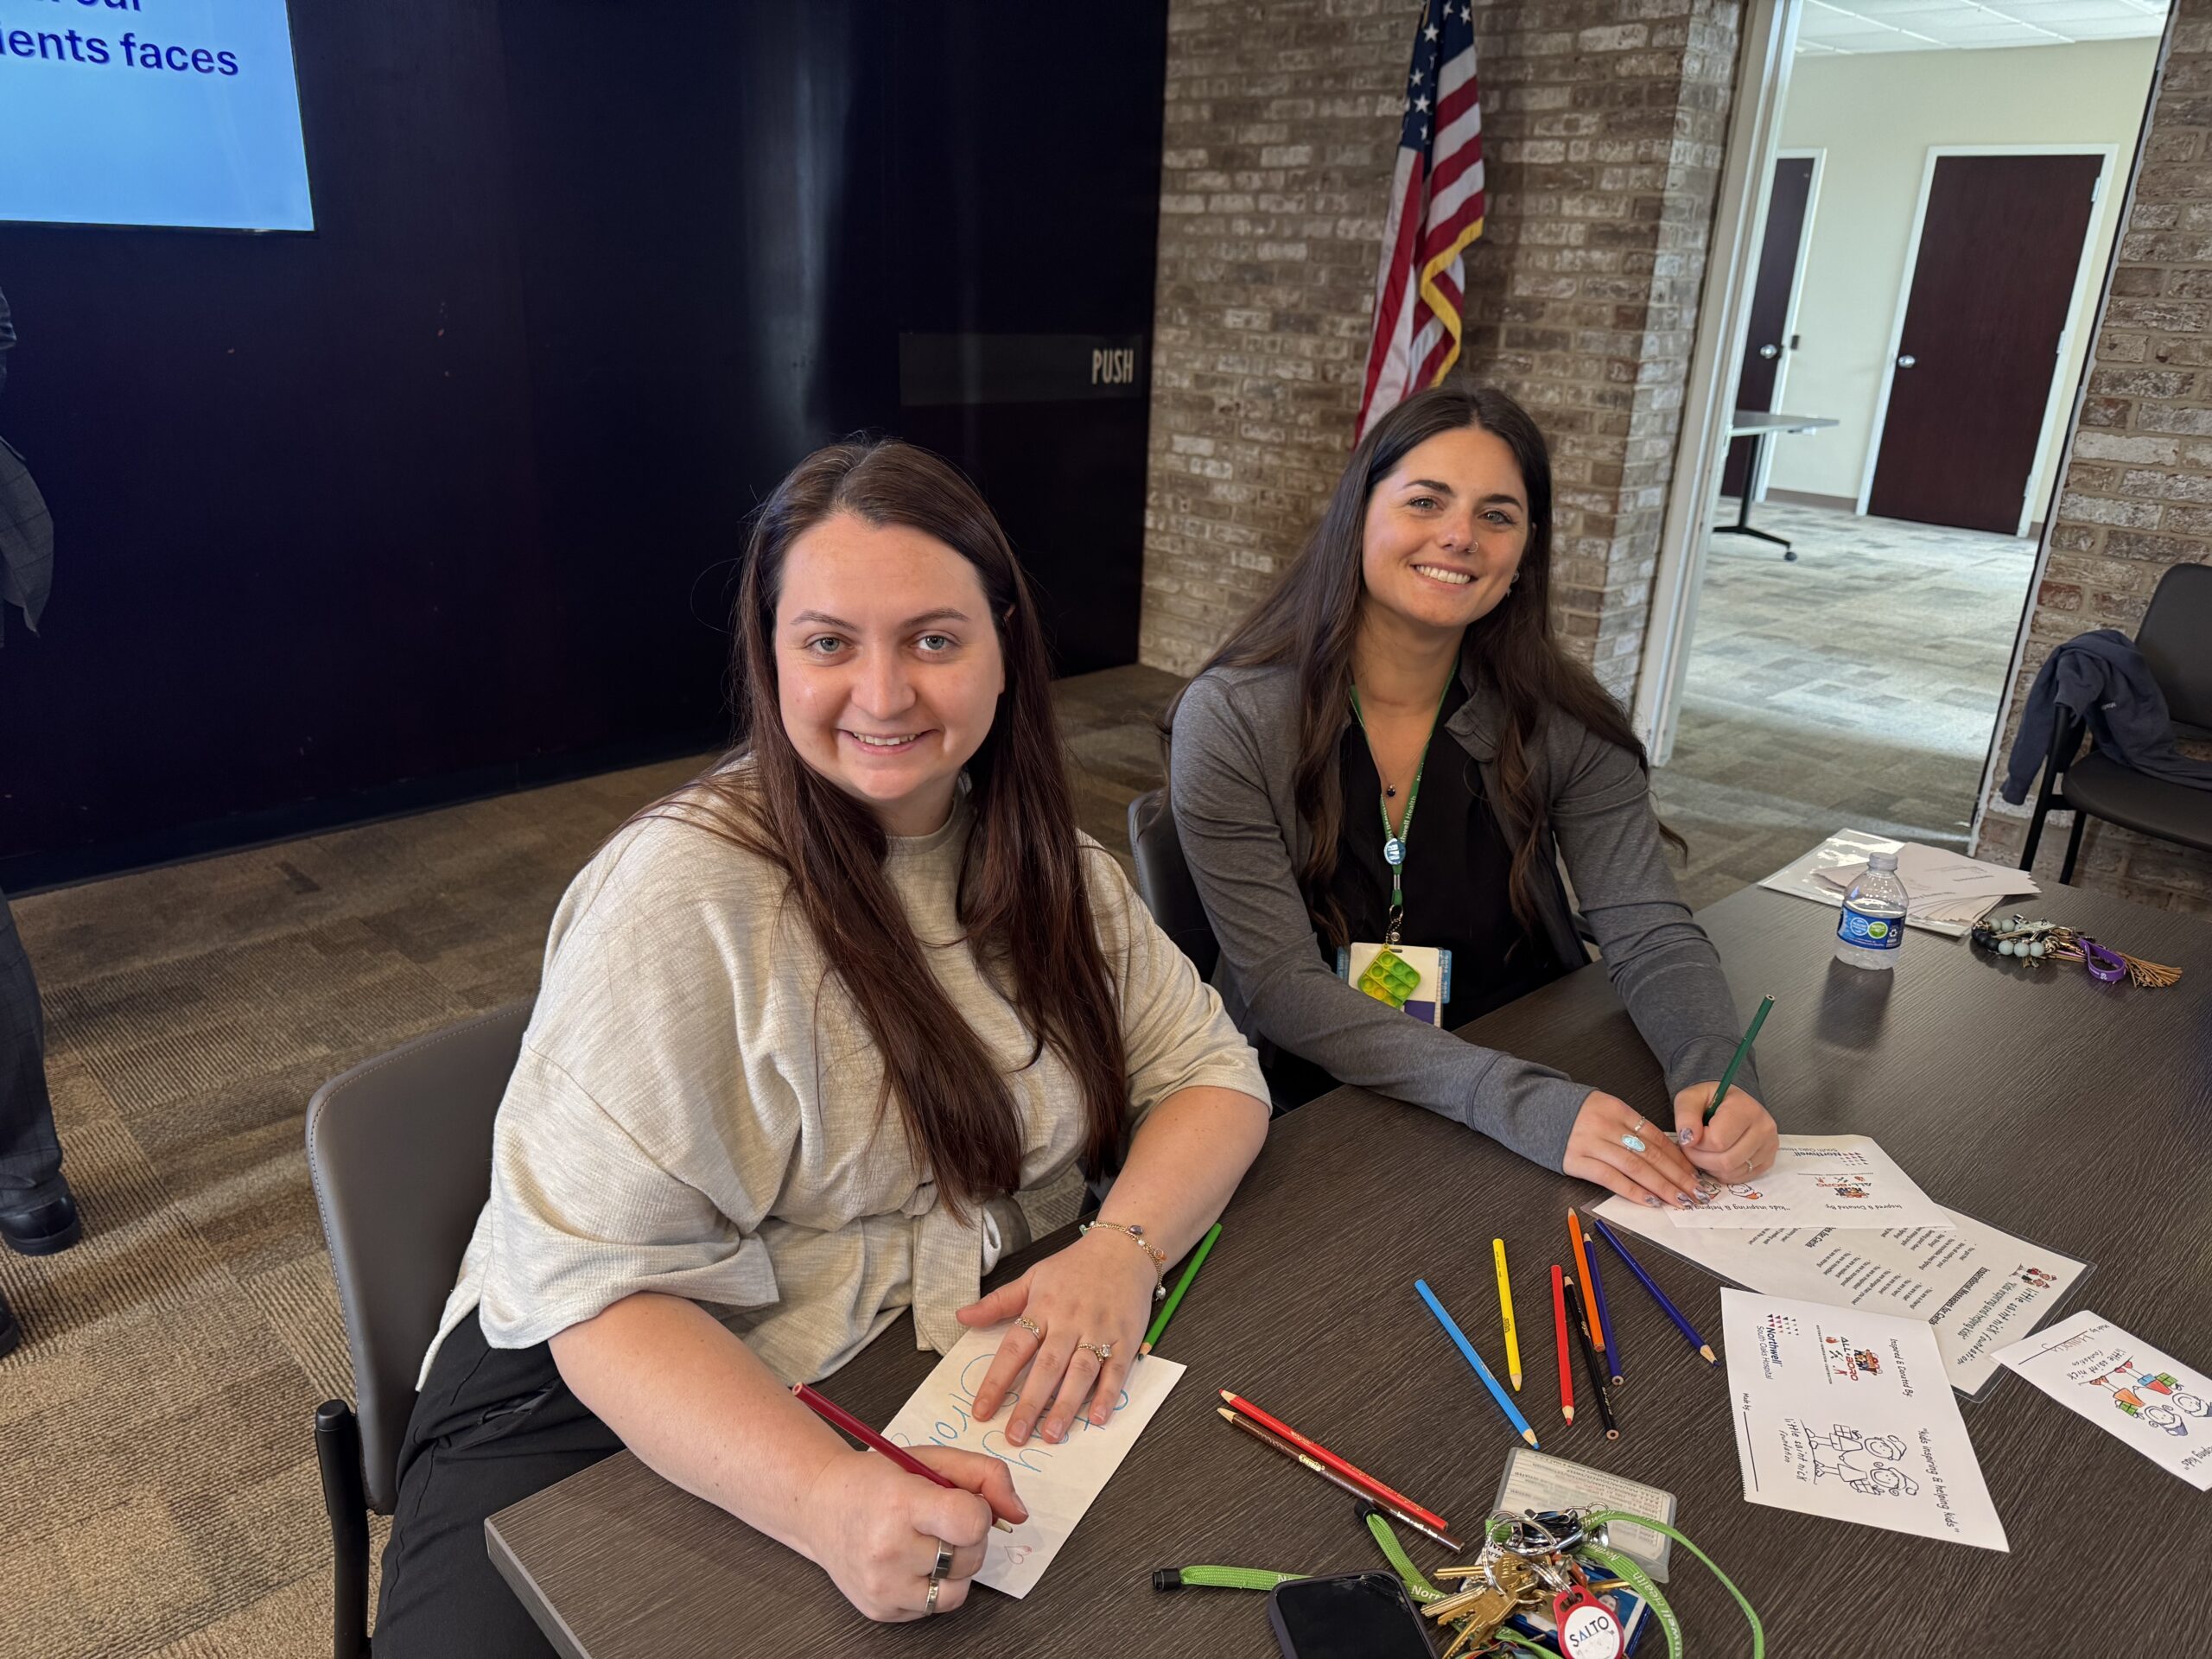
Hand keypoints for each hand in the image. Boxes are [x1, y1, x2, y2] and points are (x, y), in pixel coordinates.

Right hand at [799, 1444, 1023, 1621]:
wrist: (819, 1506)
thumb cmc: (877, 1480)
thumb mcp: (931, 1459)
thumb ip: (985, 1476)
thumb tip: (1019, 1514)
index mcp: (902, 1503)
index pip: (971, 1522)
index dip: (978, 1511)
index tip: (961, 1503)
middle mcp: (889, 1549)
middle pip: (970, 1557)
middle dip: (967, 1538)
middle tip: (940, 1520)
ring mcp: (883, 1586)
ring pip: (958, 1591)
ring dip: (956, 1568)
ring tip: (930, 1544)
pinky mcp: (881, 1610)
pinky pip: (934, 1607)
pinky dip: (934, 1586)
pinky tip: (912, 1562)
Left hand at [957, 1226, 1155, 1446]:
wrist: (1124, 1249)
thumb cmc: (1076, 1266)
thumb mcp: (1032, 1277)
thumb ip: (998, 1302)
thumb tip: (962, 1316)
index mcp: (1043, 1308)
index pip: (1014, 1349)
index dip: (996, 1381)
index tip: (981, 1411)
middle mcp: (1070, 1322)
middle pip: (1046, 1367)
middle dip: (1029, 1404)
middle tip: (1015, 1435)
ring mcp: (1099, 1331)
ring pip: (1080, 1373)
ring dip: (1066, 1406)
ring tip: (1051, 1434)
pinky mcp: (1126, 1338)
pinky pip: (1116, 1370)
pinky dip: (1108, 1395)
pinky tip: (1098, 1418)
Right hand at [1562, 1090, 1703, 1208]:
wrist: (1529, 1109)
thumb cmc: (1570, 1113)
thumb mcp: (1603, 1109)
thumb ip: (1628, 1127)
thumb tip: (1663, 1154)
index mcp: (1617, 1109)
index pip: (1656, 1136)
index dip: (1678, 1158)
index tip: (1695, 1174)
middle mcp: (1606, 1124)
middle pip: (1651, 1153)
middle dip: (1678, 1175)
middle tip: (1697, 1193)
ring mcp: (1590, 1142)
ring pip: (1635, 1167)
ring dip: (1661, 1186)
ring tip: (1680, 1201)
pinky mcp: (1575, 1160)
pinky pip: (1610, 1178)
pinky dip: (1632, 1191)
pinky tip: (1649, 1201)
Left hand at [1672, 1084, 1777, 1183]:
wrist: (1730, 1103)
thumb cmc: (1710, 1100)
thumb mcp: (1690, 1098)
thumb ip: (1686, 1115)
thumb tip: (1689, 1139)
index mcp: (1746, 1108)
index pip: (1717, 1141)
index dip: (1697, 1144)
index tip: (1691, 1135)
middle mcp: (1764, 1128)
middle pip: (1726, 1161)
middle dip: (1701, 1158)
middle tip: (1692, 1148)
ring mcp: (1769, 1146)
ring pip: (1732, 1172)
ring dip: (1710, 1167)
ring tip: (1704, 1151)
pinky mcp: (1768, 1160)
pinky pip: (1740, 1177)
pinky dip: (1723, 1172)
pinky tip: (1717, 1157)